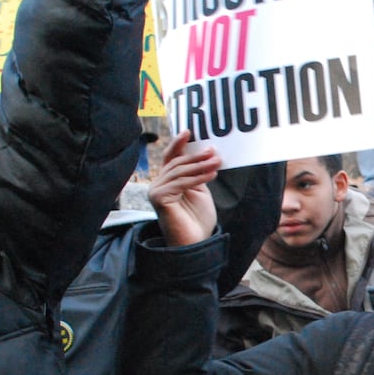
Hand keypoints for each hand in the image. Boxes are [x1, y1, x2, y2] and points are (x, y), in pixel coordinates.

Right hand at [149, 131, 220, 246]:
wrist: (195, 243)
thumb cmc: (198, 220)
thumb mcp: (199, 190)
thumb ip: (197, 173)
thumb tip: (206, 152)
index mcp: (167, 181)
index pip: (171, 157)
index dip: (178, 143)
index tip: (190, 131)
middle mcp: (158, 185)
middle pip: (177, 162)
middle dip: (197, 156)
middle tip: (215, 152)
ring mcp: (156, 191)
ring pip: (179, 171)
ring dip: (200, 165)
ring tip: (217, 162)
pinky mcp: (159, 198)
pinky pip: (180, 182)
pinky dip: (197, 177)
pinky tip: (212, 174)